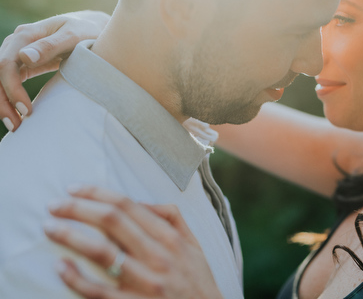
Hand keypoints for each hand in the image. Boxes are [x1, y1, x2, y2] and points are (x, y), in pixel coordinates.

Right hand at [0, 10, 108, 131]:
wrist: (93, 29)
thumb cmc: (86, 32)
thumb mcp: (73, 37)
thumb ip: (50, 46)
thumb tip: (24, 57)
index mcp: (27, 34)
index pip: (6, 63)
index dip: (11, 88)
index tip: (26, 110)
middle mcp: (17, 42)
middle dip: (2, 100)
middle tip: (17, 125)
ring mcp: (18, 53)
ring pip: (0, 78)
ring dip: (2, 102)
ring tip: (16, 125)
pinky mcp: (24, 64)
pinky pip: (9, 80)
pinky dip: (9, 97)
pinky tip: (16, 114)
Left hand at [43, 186, 223, 298]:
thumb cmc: (198, 282)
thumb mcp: (194, 245)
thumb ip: (172, 218)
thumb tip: (142, 202)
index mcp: (170, 237)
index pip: (128, 205)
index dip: (97, 193)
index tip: (74, 189)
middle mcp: (158, 256)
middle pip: (112, 221)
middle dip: (77, 209)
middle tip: (53, 205)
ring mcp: (145, 282)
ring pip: (103, 251)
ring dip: (71, 236)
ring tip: (49, 227)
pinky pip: (99, 290)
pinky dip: (76, 277)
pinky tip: (60, 266)